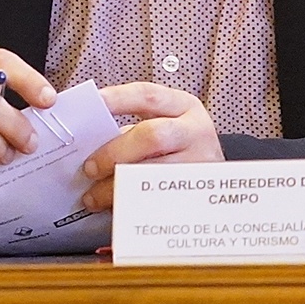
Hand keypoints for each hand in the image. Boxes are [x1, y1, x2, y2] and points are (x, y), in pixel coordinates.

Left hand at [78, 82, 223, 209]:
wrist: (218, 177)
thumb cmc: (177, 147)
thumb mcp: (162, 124)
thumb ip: (129, 129)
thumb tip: (86, 144)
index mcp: (183, 106)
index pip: (147, 96)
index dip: (117, 99)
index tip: (90, 108)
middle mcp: (196, 131)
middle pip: (153, 136)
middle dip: (115, 153)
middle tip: (90, 168)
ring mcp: (201, 162)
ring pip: (155, 173)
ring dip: (116, 187)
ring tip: (93, 197)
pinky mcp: (199, 192)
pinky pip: (159, 200)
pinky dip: (131, 204)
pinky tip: (115, 208)